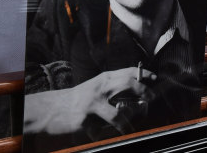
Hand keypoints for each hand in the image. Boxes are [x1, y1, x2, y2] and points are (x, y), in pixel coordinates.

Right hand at [24, 67, 156, 134]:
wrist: (51, 109)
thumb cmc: (78, 99)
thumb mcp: (96, 88)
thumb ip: (115, 88)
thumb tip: (140, 96)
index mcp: (104, 79)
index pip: (129, 72)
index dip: (144, 75)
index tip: (154, 79)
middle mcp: (100, 88)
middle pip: (128, 84)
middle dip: (144, 91)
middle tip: (149, 100)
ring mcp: (92, 104)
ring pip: (120, 114)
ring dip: (127, 124)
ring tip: (127, 128)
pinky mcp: (85, 120)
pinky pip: (102, 131)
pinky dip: (101, 134)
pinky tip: (96, 132)